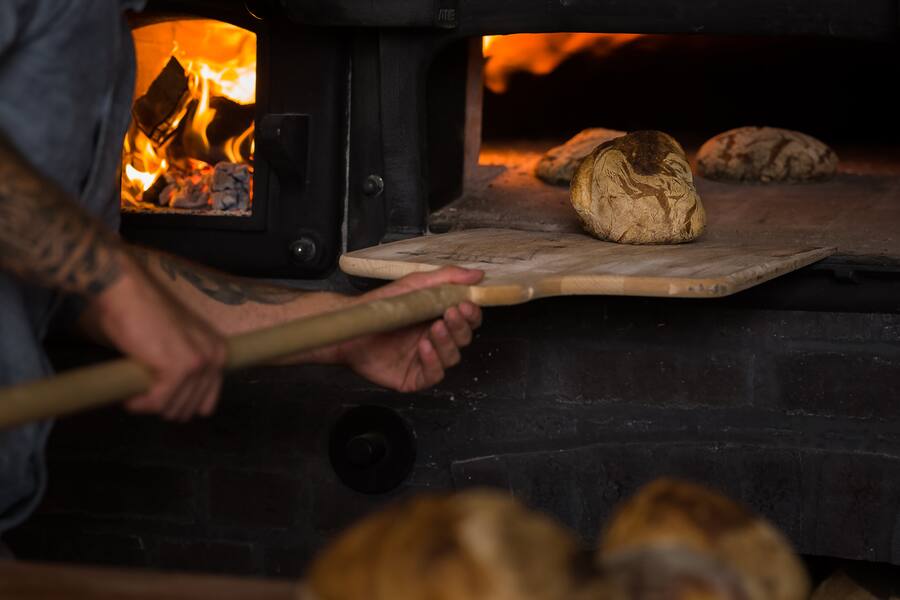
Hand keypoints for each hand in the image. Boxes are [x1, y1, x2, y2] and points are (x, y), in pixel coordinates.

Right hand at [79, 252, 226, 420]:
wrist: (127, 294)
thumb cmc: (146, 315)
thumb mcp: (180, 342)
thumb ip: (189, 366)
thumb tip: (180, 404)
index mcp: (219, 352)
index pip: (206, 402)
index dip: (179, 404)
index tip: (159, 397)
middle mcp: (215, 358)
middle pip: (190, 408)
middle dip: (164, 406)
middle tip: (144, 393)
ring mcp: (198, 363)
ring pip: (174, 409)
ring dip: (152, 406)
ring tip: (136, 392)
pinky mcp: (177, 368)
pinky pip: (158, 403)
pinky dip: (141, 404)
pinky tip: (131, 397)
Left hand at [338, 266, 483, 391]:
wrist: (353, 324)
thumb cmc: (383, 304)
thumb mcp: (416, 284)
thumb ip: (448, 277)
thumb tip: (478, 274)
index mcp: (440, 318)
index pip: (467, 320)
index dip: (471, 314)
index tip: (466, 305)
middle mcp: (436, 340)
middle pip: (463, 339)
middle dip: (460, 327)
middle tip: (450, 315)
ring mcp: (426, 359)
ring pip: (452, 357)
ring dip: (447, 343)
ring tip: (434, 329)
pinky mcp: (413, 377)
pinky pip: (433, 375)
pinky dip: (433, 362)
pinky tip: (424, 347)